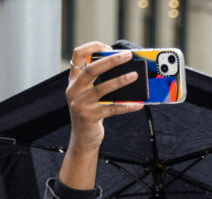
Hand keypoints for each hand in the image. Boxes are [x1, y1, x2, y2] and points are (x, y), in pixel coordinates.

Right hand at [63, 43, 142, 186]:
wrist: (83, 138)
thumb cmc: (90, 113)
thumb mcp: (89, 94)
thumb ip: (98, 81)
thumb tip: (123, 69)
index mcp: (73, 81)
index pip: (77, 55)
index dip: (92, 48)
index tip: (107, 46)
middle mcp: (74, 90)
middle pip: (91, 69)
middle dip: (110, 61)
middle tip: (127, 56)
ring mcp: (80, 104)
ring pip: (102, 89)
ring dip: (120, 81)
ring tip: (135, 76)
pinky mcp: (89, 117)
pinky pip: (112, 109)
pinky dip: (126, 106)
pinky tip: (138, 103)